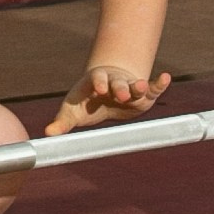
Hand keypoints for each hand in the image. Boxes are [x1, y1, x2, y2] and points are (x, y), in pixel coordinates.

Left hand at [44, 61, 170, 136]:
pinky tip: (166, 78)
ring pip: (135, 85)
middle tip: (122, 94)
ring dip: (139, 86)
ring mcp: (129, 87)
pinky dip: (159, 84)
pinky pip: (153, 88)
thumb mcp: (73, 110)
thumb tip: (47, 135)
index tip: (100, 89)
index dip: (99, 83)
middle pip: (118, 82)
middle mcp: (113, 82)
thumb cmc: (86, 102)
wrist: (104, 91)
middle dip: (120, 87)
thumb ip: (62, 122)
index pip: (97, 79)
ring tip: (142, 87)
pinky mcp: (143, 95)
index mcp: (95, 82)